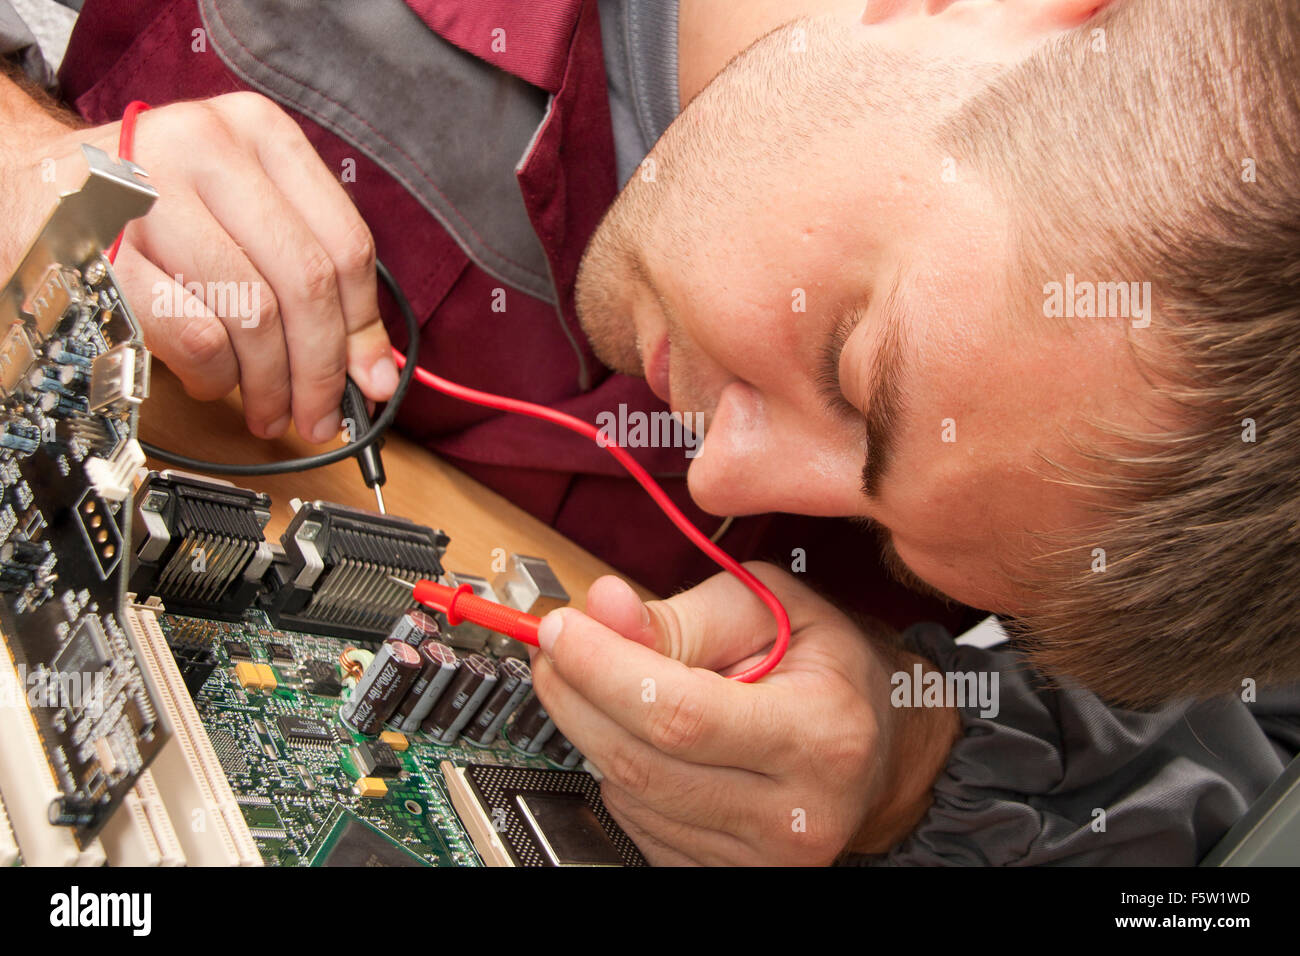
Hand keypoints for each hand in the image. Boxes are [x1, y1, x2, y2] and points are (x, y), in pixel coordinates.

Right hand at [2, 89, 394, 441]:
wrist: (30, 184)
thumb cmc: (152, 207)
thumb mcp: (239, 213)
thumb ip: (309, 275)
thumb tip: (372, 371)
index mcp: (259, 131)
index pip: (347, 244)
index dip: (364, 327)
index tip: (370, 379)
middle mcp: (208, 147)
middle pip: (307, 283)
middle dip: (322, 370)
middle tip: (321, 416)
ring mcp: (149, 192)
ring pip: (254, 313)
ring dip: (269, 384)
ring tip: (267, 409)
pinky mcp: (103, 247)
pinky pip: (194, 334)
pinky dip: (215, 376)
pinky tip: (212, 380)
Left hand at [528, 562, 960, 864]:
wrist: (879, 744)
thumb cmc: (827, 669)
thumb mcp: (772, 608)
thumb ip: (685, 614)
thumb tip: (605, 608)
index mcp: (820, 734)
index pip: (679, 712)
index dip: (603, 669)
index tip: (562, 629)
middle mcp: (796, 811)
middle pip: (643, 761)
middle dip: (577, 694)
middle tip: (556, 648)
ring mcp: (764, 857)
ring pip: (632, 796)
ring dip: (595, 732)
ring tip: (608, 684)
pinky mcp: (731, 874)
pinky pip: (638, 827)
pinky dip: (623, 775)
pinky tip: (644, 739)